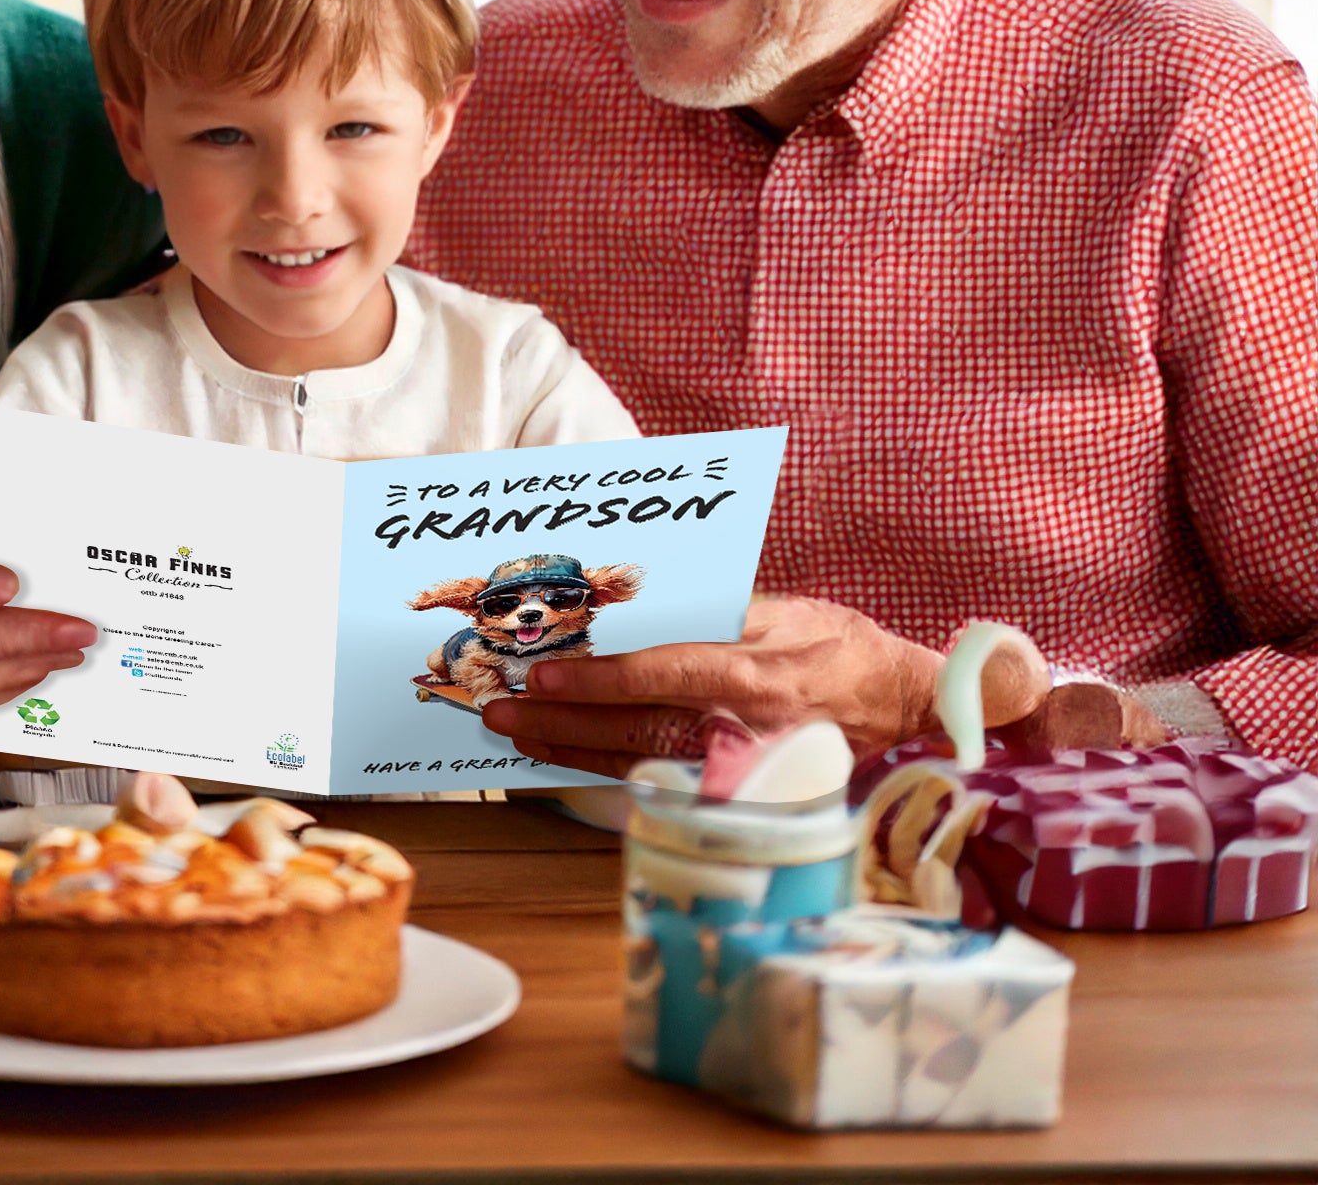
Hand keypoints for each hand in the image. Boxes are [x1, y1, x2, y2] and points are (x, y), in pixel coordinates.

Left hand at [479, 596, 1051, 775]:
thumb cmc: (834, 642)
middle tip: (500, 714)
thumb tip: (629, 610)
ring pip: (639, 762)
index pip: (663, 676)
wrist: (898, 701)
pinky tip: (563, 757)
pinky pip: (660, 778)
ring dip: (571, 749)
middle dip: (562, 724)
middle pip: (636, 730)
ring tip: (514, 737)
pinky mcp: (739, 791)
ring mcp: (742, 768)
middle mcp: (743, 728)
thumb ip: (710, 610)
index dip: (600, 680)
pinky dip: (606, 768)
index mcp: (754, 674)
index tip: (544, 678)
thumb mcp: (780, 607)